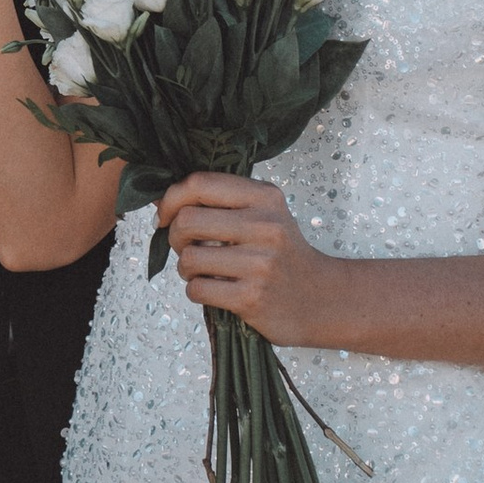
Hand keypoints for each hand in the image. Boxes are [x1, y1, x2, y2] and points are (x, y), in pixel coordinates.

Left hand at [158, 173, 341, 344]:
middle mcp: (264, 225)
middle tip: (186, 246)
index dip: (170, 198)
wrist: (322, 299)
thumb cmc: (283, 255)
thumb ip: (222, 203)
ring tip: (205, 271)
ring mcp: (259, 263)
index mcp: (265, 197)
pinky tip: (216, 289)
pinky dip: (197, 291)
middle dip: (175, 236)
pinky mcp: (251, 297)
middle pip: (187, 220)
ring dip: (187, 268)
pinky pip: (197, 289)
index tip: (164, 214)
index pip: (200, 183)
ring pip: (188, 258)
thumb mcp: (265, 214)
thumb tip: (161, 202)